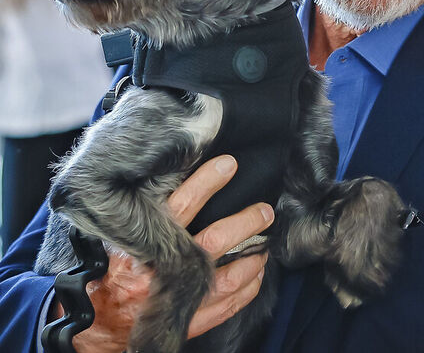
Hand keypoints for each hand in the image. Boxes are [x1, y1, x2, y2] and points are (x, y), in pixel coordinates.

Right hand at [66, 155, 273, 352]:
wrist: (89, 328)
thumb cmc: (101, 277)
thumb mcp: (112, 242)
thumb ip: (138, 219)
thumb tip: (166, 181)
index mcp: (141, 245)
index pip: (180, 206)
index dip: (206, 182)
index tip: (228, 164)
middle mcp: (162, 271)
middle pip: (216, 239)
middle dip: (246, 222)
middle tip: (265, 210)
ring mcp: (177, 299)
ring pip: (230, 275)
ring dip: (254, 257)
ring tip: (265, 243)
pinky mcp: (187, 321)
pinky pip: (228, 304)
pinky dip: (248, 288)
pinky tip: (257, 275)